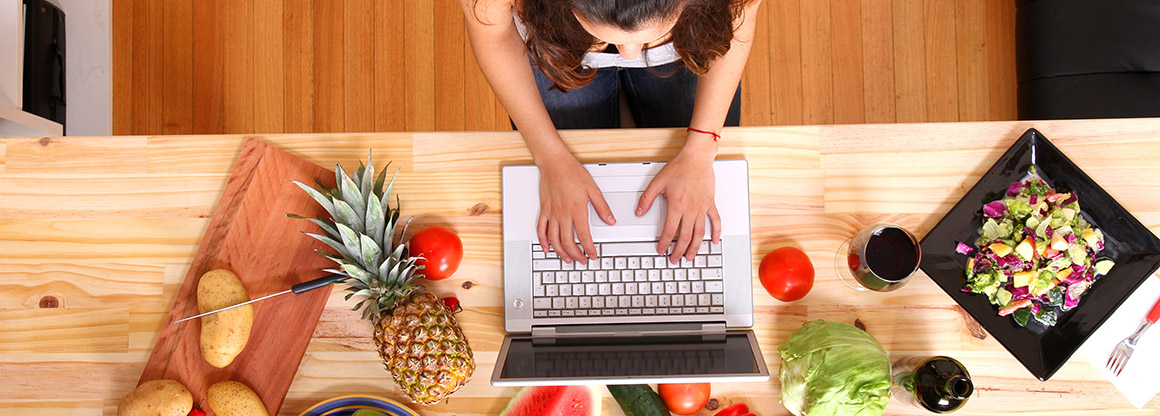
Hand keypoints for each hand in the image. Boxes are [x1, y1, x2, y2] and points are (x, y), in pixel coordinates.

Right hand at [537, 154, 615, 263]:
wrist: (554, 163)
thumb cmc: (572, 172)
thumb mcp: (593, 189)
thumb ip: (602, 207)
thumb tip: (610, 220)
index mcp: (577, 209)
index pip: (584, 236)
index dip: (589, 248)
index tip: (593, 255)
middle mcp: (563, 214)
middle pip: (568, 241)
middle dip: (576, 254)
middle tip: (582, 260)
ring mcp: (552, 213)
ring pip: (554, 239)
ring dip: (560, 252)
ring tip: (567, 258)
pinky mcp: (544, 210)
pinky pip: (541, 229)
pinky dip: (543, 241)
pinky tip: (547, 248)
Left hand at [637, 142, 720, 263]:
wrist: (697, 158)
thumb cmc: (680, 167)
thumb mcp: (658, 182)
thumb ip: (647, 199)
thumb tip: (639, 212)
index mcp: (677, 205)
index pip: (669, 230)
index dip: (664, 243)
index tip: (661, 250)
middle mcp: (690, 209)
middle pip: (684, 236)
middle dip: (679, 251)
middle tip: (675, 259)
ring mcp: (702, 207)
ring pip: (699, 233)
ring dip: (694, 247)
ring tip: (690, 256)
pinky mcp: (710, 203)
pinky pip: (715, 221)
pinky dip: (716, 232)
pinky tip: (713, 241)